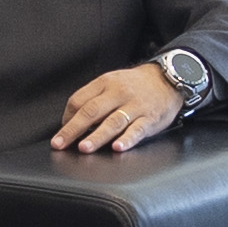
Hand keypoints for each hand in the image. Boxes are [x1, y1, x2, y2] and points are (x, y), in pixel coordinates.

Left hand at [51, 63, 188, 152]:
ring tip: (84, 148)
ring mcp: (135, 106)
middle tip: (60, 144)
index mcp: (105, 84)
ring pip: (113, 122)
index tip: (61, 134)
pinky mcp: (150, 118)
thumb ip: (92, 99)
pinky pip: (137, 130)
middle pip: (91, 111)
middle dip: (73, 129)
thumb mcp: (111, 83)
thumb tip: (71, 122)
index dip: (67, 118)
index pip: (78, 100)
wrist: (168, 78)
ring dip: (97, 136)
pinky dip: (127, 139)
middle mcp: (118, 93)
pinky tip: (118, 148)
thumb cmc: (135, 85)